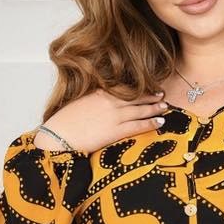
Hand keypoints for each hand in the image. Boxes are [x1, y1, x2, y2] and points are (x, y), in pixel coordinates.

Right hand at [34, 86, 169, 154]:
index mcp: (100, 93)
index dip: (138, 89)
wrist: (59, 135)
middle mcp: (109, 102)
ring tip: (165, 107)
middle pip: (135, 97)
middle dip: (150, 96)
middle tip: (162, 95)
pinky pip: (138, 126)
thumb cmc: (64, 122)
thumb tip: (101, 102)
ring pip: (140, 110)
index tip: (148, 87)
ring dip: (154, 108)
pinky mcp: (115, 131)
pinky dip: (150, 123)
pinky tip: (160, 122)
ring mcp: (114, 116)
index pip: (124, 89)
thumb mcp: (79, 104)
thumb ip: (94, 100)